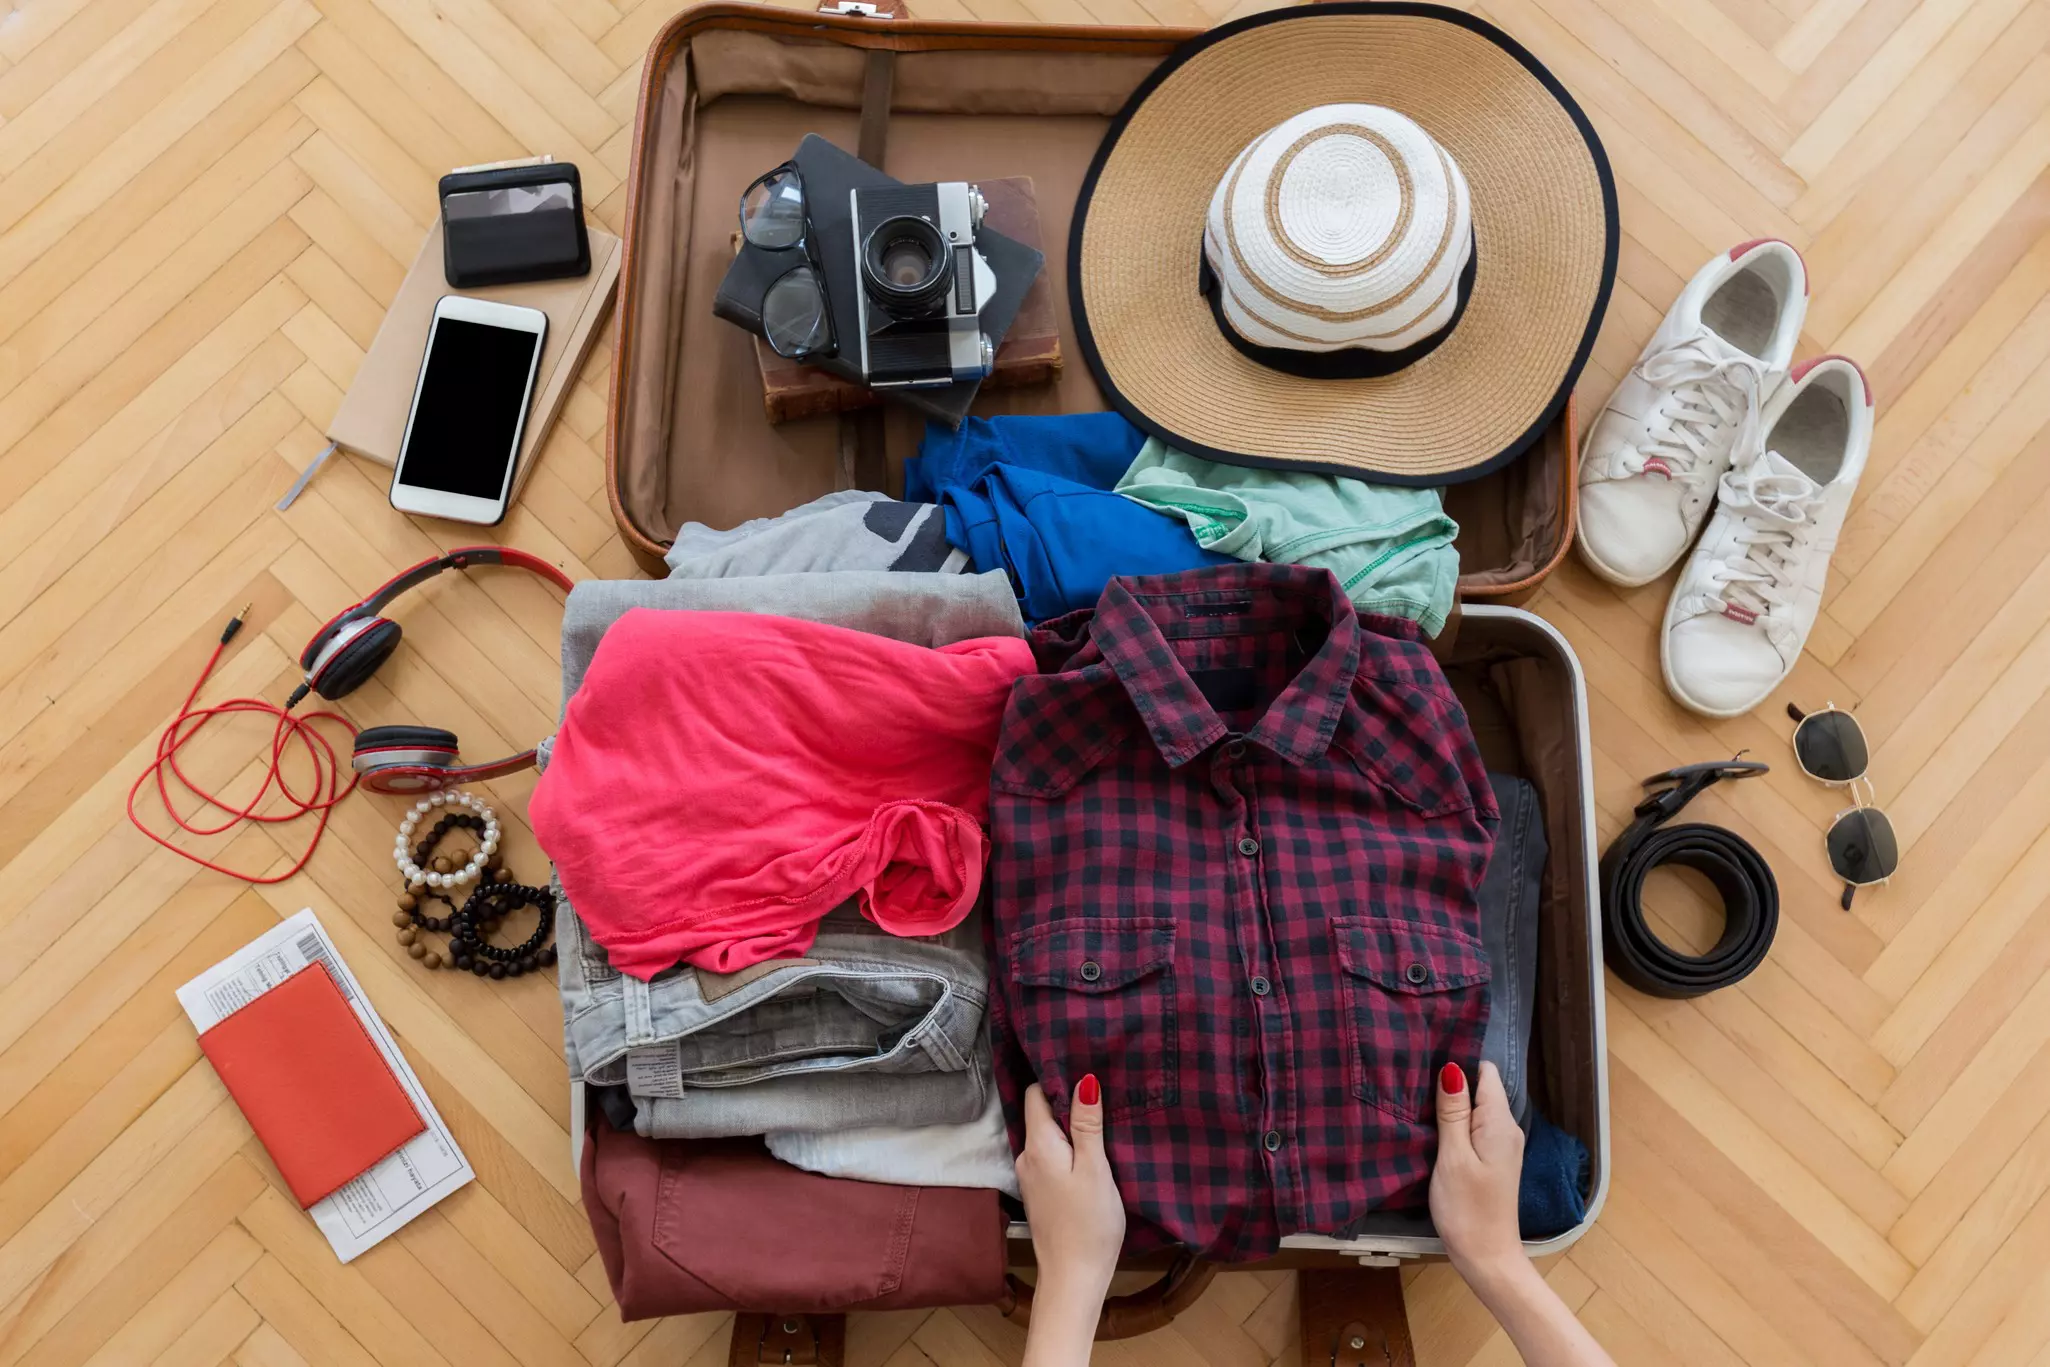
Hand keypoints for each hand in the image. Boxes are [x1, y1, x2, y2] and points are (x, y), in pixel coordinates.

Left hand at [1018, 1076, 1122, 1366]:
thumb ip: (1086, 1124)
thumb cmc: (1089, 1223)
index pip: (1036, 1094)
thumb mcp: (1095, 1168)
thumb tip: (1083, 1080)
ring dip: (1066, 1125)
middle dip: (1063, 1099)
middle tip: (1095, 1082)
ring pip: (1046, 1136)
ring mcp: (1031, 1176)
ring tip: (1095, 1112)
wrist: (1074, 1278)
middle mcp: (1026, 1157)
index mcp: (1037, 1145)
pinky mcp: (1041, 1192)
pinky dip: (1065, 1146)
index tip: (1079, 1061)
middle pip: (1039, 1114)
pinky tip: (1086, 1147)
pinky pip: (1050, 1156)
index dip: (1055, 1076)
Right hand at [1428, 1060, 1525, 1289]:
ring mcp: (1502, 1146)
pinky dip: (1456, 1125)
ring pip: (1476, 1110)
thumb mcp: (1453, 1157)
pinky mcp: (1493, 1161)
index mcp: (1499, 1123)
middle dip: (1452, 1083)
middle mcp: (1507, 1129)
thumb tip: (1452, 1067)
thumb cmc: (1467, 1208)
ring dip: (1451, 1106)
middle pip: (1481, 1089)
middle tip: (1413, 1081)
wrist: (1486, 1258)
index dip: (1459, 1062)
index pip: (1486, 1072)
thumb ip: (1452, 1112)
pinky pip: (1475, 1129)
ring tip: (1417, 1101)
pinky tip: (1433, 1129)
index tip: (1427, 1060)